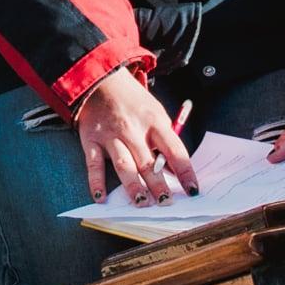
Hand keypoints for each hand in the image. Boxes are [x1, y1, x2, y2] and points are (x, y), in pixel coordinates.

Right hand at [75, 67, 199, 204]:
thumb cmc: (134, 103)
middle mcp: (133, 129)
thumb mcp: (156, 114)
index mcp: (155, 122)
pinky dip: (96, 183)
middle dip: (158, 184)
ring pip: (123, 165)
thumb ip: (164, 140)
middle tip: (166, 203)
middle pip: (148, 162)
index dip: (185, 172)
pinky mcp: (91, 140)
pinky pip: (93, 165)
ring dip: (133, 186)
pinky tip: (100, 198)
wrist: (102, 82)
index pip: (175, 150)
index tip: (192, 190)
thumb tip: (174, 173)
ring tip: (141, 202)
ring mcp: (110, 135)